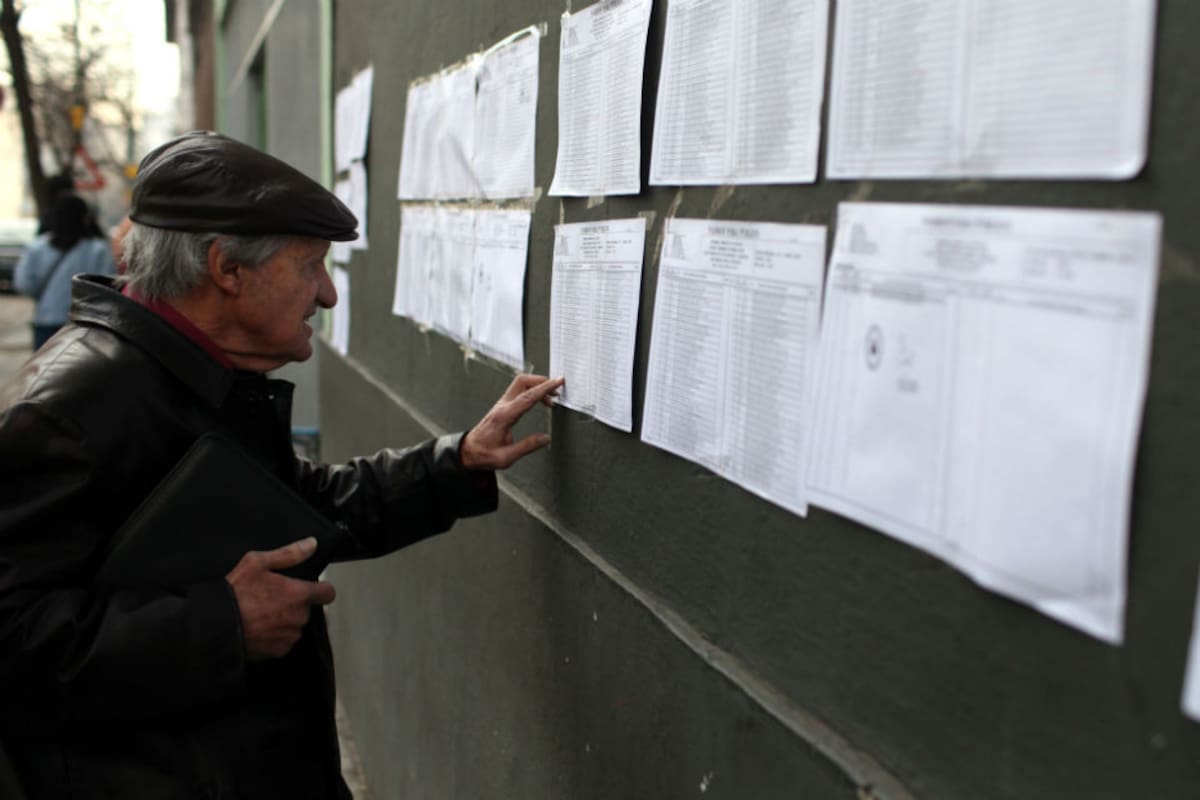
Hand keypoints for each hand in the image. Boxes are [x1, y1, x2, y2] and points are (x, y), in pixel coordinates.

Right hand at [226, 537, 336, 661]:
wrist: (216, 624)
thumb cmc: (235, 593)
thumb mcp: (258, 562)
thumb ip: (290, 554)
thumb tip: (311, 544)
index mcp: (298, 594)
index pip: (328, 593)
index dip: (321, 589)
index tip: (313, 589)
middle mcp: (298, 617)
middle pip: (307, 609)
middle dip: (295, 604)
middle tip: (273, 599)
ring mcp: (289, 636)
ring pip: (295, 626)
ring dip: (286, 621)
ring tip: (263, 613)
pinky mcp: (278, 651)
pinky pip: (284, 641)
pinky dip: (276, 636)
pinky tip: (260, 627)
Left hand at [460, 374, 564, 469]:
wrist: (468, 451)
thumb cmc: (483, 454)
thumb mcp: (506, 457)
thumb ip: (527, 446)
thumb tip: (545, 438)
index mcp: (504, 416)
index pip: (528, 396)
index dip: (545, 388)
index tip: (557, 382)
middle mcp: (502, 406)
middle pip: (522, 381)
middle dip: (541, 381)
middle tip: (557, 387)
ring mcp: (501, 405)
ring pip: (520, 384)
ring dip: (537, 386)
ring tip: (551, 397)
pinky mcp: (503, 407)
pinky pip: (519, 392)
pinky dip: (532, 392)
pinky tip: (539, 401)